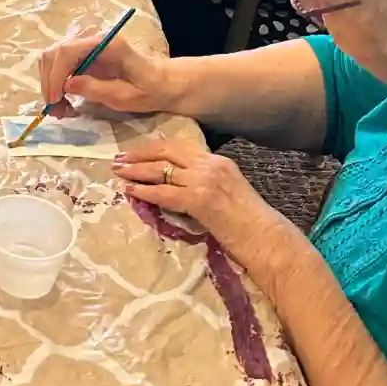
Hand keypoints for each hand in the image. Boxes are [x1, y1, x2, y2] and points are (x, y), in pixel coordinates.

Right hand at [37, 30, 172, 119]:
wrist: (159, 82)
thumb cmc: (148, 89)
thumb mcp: (127, 96)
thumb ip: (97, 89)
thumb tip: (68, 85)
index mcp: (105, 43)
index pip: (68, 51)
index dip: (56, 75)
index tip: (55, 100)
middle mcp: (91, 38)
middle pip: (54, 53)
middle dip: (50, 83)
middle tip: (56, 111)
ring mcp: (84, 44)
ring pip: (51, 59)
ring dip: (50, 85)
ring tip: (61, 110)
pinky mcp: (80, 54)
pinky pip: (58, 65)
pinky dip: (55, 84)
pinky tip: (65, 101)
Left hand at [113, 139, 286, 265]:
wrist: (267, 239)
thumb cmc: (249, 223)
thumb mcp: (227, 192)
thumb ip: (205, 182)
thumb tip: (177, 183)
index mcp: (217, 160)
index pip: (177, 147)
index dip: (152, 148)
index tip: (134, 151)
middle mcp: (210, 164)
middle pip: (165, 152)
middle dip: (138, 155)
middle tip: (119, 159)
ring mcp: (205, 180)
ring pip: (161, 170)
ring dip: (136, 171)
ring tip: (119, 173)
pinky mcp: (200, 199)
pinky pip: (165, 193)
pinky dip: (145, 192)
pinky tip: (132, 192)